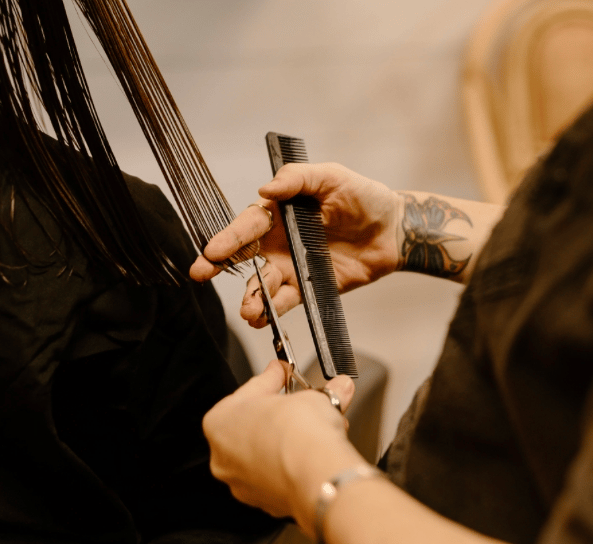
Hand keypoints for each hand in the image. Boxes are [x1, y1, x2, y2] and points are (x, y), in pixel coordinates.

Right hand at [190, 163, 400, 326]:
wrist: (393, 231)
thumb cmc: (364, 197)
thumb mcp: (331, 177)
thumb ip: (298, 179)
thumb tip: (266, 188)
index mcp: (280, 213)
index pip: (247, 224)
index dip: (229, 237)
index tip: (211, 250)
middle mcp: (279, 241)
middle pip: (243, 256)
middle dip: (218, 266)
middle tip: (199, 275)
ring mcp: (293, 266)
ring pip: (262, 284)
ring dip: (252, 297)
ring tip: (248, 310)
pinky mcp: (309, 287)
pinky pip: (286, 300)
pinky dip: (273, 310)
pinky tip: (263, 318)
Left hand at [203, 360, 356, 533]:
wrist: (317, 477)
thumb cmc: (300, 436)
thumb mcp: (314, 397)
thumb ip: (323, 392)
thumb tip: (337, 388)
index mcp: (219, 421)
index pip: (251, 390)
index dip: (274, 378)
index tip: (285, 372)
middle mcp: (224, 456)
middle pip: (258, 425)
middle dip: (286, 412)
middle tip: (308, 402)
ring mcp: (243, 483)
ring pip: (269, 453)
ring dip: (292, 440)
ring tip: (319, 431)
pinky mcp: (267, 503)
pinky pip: (281, 476)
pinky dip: (296, 465)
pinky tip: (315, 455)